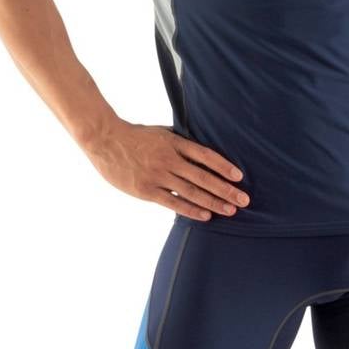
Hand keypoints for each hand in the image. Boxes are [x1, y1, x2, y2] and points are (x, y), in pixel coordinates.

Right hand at [86, 120, 249, 221]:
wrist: (104, 139)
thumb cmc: (134, 136)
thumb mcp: (161, 133)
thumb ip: (180, 143)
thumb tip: (203, 153)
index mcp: (174, 143)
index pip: (206, 155)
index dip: (224, 166)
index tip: (239, 176)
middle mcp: (169, 159)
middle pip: (204, 177)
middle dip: (226, 190)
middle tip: (244, 200)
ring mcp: (158, 175)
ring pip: (192, 192)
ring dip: (214, 202)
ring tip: (231, 210)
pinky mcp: (146, 189)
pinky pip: (173, 202)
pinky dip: (191, 210)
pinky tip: (206, 216)